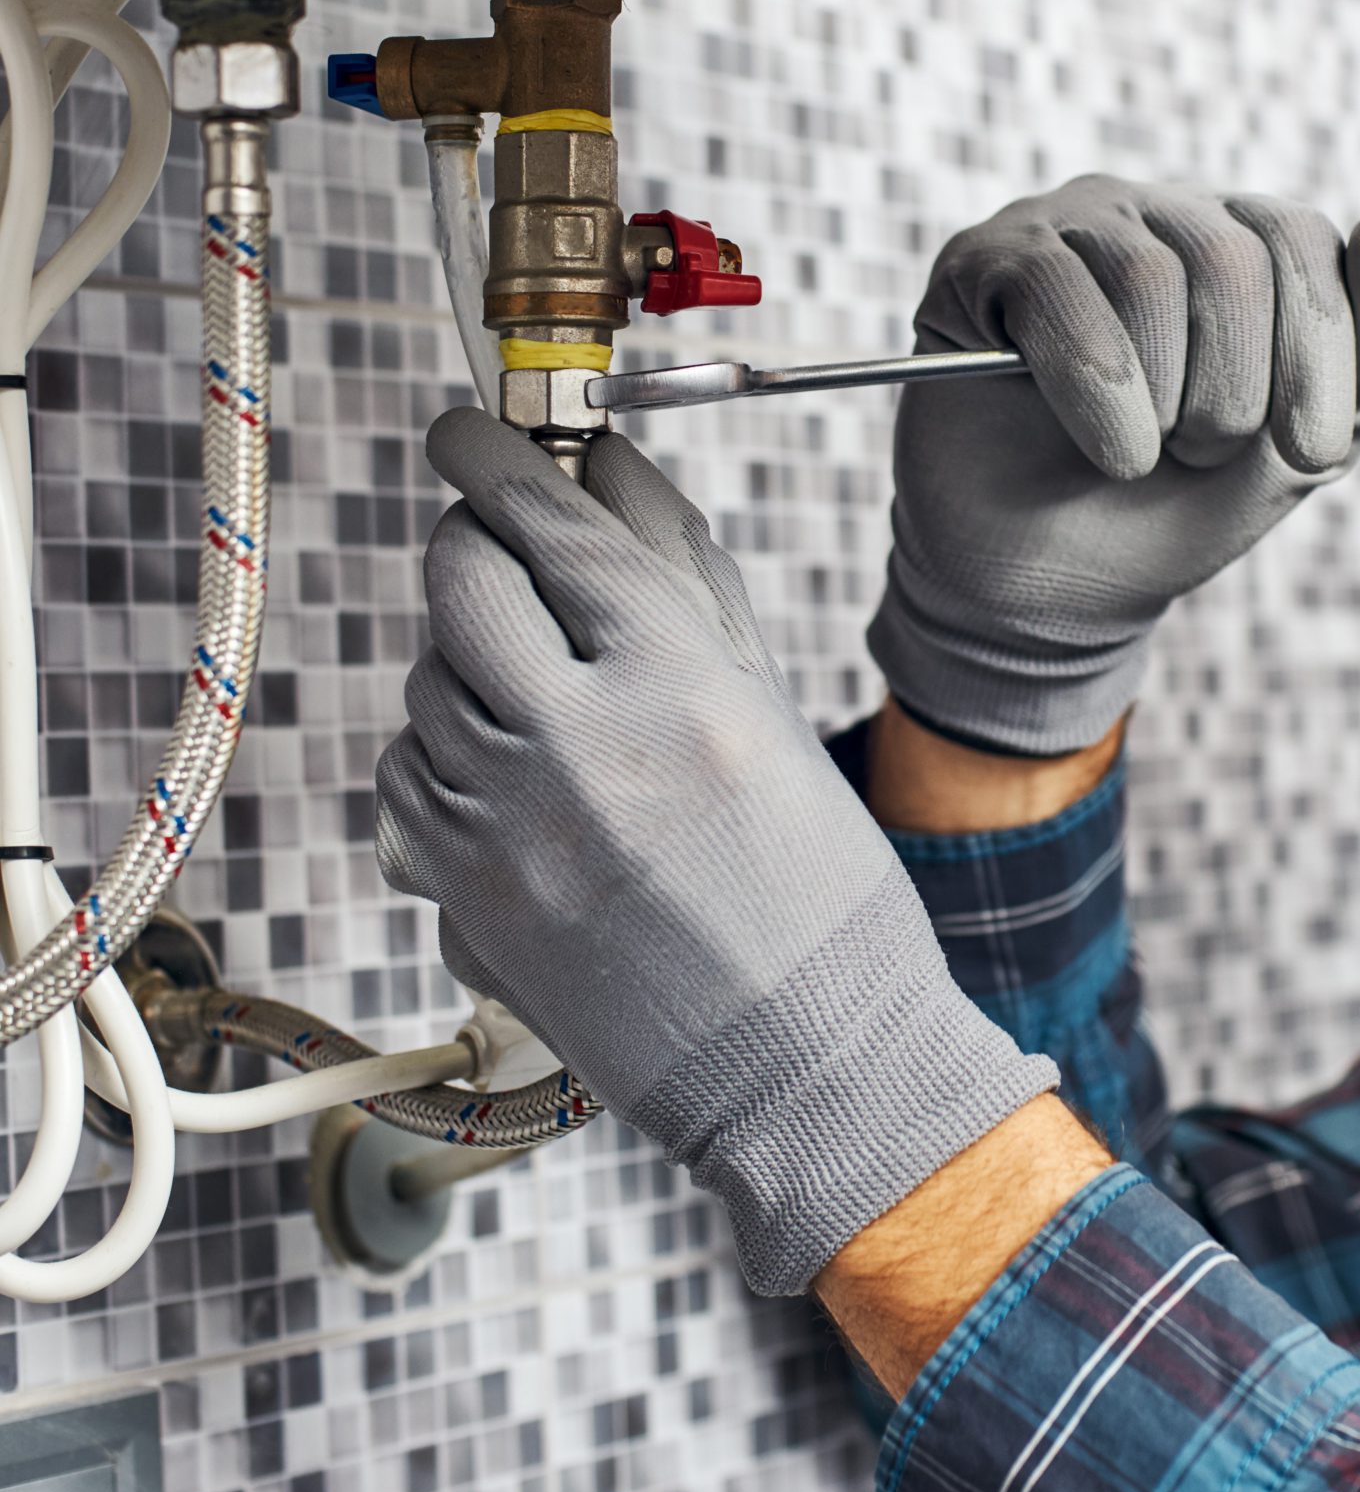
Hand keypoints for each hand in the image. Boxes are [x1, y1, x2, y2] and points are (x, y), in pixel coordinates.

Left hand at [374, 410, 1055, 1296]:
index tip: (468, 428)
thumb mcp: (771, 709)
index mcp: (678, 682)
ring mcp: (506, 827)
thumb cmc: (818, 889)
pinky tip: (520, 784)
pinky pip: (409, 779)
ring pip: (426, 682)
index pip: (550, 523)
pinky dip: (447, 759)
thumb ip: (685, 577)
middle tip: (502, 548)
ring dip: (470, 664)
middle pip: (460, 581)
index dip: (497, 456)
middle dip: (475, 546)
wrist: (806, 1064)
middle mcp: (579, 744)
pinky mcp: (462, 899)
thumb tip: (610, 467)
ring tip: (549, 703)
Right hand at [867, 173, 1359, 754]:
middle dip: (1237, 393)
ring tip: (1142, 456)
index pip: (1305, 240)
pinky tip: (1102, 448)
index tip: (1310, 449)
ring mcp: (1066, 229)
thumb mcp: (1302, 449)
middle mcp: (1157, 215)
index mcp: (1243, 244)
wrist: (1049, 586)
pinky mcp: (984, 261)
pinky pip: (1058, 293)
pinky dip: (1096, 393)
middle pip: (1234, 257)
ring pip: (1150, 280)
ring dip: (1164, 405)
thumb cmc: (1176, 508)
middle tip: (1204, 453)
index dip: (1321, 354)